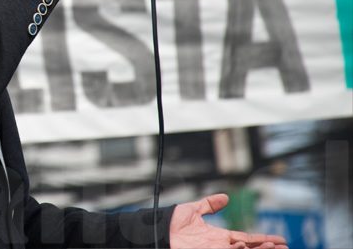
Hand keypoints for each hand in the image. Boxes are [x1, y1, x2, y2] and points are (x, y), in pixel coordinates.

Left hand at [170, 193, 287, 248]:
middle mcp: (220, 246)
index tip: (280, 241)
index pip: (247, 239)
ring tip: (272, 247)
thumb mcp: (193, 210)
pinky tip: (244, 246)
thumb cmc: (172, 222)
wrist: (157, 229)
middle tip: (284, 247)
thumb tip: (225, 197)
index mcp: (219, 237)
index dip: (262, 240)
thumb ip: (209, 204)